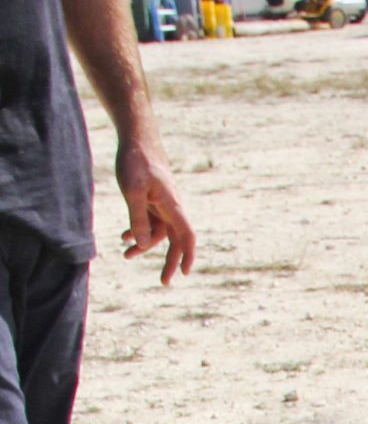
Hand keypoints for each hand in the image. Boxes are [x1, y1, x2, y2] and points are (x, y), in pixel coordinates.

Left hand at [113, 137, 193, 284]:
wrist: (138, 141)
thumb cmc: (136, 163)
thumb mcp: (132, 192)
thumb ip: (137, 219)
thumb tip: (143, 244)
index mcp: (173, 206)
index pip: (186, 236)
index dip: (187, 256)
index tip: (184, 273)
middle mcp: (172, 208)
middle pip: (176, 240)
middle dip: (170, 261)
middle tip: (164, 282)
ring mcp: (163, 204)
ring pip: (159, 232)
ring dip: (145, 246)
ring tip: (126, 255)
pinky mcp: (153, 200)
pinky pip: (149, 222)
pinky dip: (138, 231)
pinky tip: (123, 237)